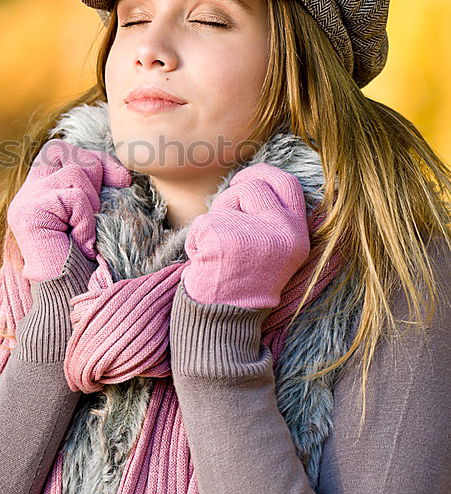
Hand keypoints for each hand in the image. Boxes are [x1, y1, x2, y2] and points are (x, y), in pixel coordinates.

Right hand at [6, 139, 131, 281]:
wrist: (73, 300)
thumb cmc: (90, 264)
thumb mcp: (95, 217)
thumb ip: (96, 190)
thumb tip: (123, 173)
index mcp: (39, 193)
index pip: (61, 151)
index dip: (95, 158)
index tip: (122, 180)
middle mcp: (26, 195)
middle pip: (62, 151)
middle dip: (94, 172)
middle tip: (100, 211)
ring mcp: (24, 203)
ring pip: (73, 173)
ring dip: (92, 203)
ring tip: (87, 234)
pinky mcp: (28, 213)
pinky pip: (72, 197)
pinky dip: (86, 220)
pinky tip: (83, 244)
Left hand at [180, 162, 310, 307]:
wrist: (225, 320)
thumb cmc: (244, 282)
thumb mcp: (274, 249)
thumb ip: (272, 216)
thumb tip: (251, 179)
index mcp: (298, 235)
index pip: (287, 183)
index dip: (263, 174)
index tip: (243, 180)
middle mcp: (283, 233)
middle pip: (251, 186)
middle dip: (232, 197)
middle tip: (224, 218)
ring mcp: (254, 235)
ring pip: (224, 202)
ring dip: (213, 221)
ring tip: (218, 253)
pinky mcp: (224, 240)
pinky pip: (202, 222)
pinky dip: (195, 240)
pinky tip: (205, 263)